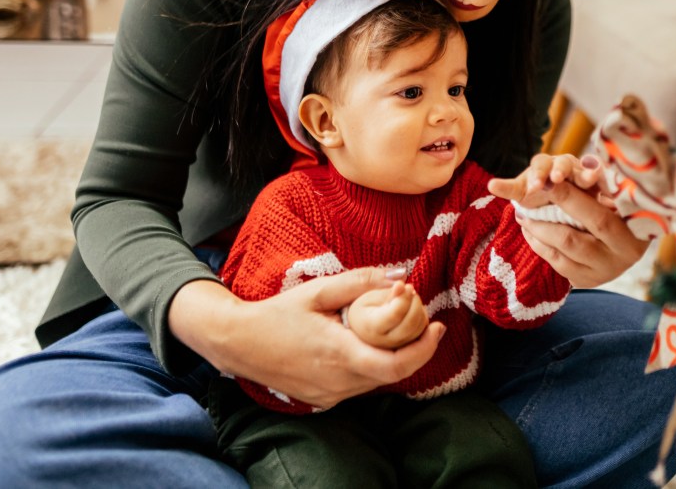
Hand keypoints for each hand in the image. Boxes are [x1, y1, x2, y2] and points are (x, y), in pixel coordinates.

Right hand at [169, 268, 444, 408]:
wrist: (238, 343)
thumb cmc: (277, 313)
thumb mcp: (318, 290)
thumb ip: (361, 282)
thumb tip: (400, 276)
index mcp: (339, 354)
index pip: (396, 365)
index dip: (423, 349)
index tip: (437, 326)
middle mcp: (337, 382)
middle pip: (392, 374)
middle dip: (415, 349)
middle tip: (425, 323)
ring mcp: (329, 395)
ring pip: (376, 381)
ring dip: (394, 358)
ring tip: (400, 330)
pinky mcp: (322, 400)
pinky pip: (359, 385)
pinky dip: (372, 367)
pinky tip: (369, 345)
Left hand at [492, 155, 646, 287]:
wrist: (631, 238)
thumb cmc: (623, 204)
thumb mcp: (620, 193)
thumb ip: (606, 183)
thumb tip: (587, 162)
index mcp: (635, 234)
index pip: (598, 218)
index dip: (570, 199)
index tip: (549, 181)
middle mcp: (621, 257)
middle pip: (574, 239)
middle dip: (546, 218)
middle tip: (526, 200)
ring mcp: (604, 272)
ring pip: (563, 252)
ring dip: (538, 232)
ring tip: (523, 215)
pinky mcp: (589, 280)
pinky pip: (559, 265)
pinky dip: (541, 246)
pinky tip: (530, 231)